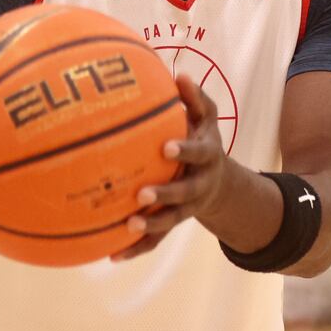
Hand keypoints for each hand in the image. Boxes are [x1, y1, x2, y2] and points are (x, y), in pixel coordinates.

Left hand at [112, 74, 221, 261]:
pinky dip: (135, 248)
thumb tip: (179, 74)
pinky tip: (111, 256)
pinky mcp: (173, 224)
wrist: (218, 183)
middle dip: (165, 195)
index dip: (184, 151)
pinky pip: (155, 240)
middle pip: (184, 194)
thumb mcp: (206, 119)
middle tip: (143, 194)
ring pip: (170, 222)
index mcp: (206, 157)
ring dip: (150, 226)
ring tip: (127, 225)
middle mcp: (198, 186)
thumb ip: (196, 98)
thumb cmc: (202, 140)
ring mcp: (186, 208)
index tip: (165, 147)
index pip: (198, 154)